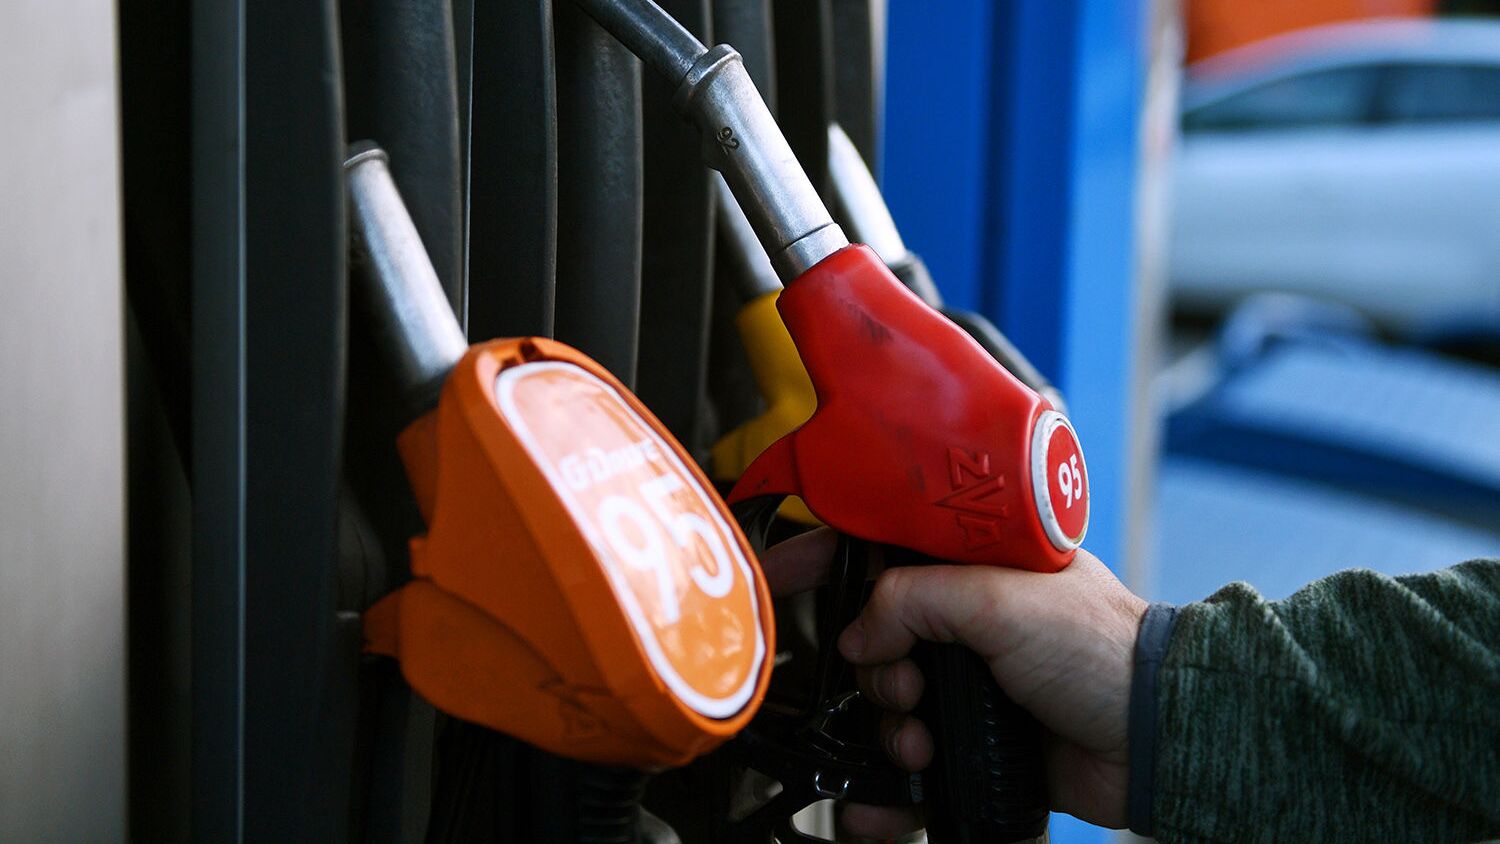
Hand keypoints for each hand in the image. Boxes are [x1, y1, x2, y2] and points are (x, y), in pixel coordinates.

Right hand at [760, 529, 1146, 839]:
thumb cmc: (1103, 649)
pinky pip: (910, 762)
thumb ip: (913, 601)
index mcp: (974, 562)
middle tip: (906, 685)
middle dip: (873, 669)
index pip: (881, 543)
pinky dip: (887, 787)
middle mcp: (968, 616)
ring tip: (924, 742)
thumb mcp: (999, 599)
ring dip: (889, 728)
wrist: (1156, 737)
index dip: (823, 556)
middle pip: (873, 635)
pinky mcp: (976, 737)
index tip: (774, 576)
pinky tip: (874, 808)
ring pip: (886, 702)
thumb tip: (857, 635)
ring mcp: (971, 680)